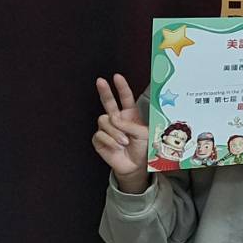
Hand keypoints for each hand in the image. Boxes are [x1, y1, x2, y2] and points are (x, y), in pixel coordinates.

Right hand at [93, 74, 149, 192]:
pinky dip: (109, 141)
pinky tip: (116, 147)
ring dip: (115, 132)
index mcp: (130, 115)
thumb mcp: (143, 134)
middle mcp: (117, 119)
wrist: (135, 166)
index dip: (121, 87)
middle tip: (100, 80)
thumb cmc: (143, 149)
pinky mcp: (99, 140)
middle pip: (108, 102)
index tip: (117, 76)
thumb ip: (131, 124)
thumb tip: (114, 119)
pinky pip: (100, 134)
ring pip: (105, 121)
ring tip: (124, 142)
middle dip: (104, 91)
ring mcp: (107, 129)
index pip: (125, 98)